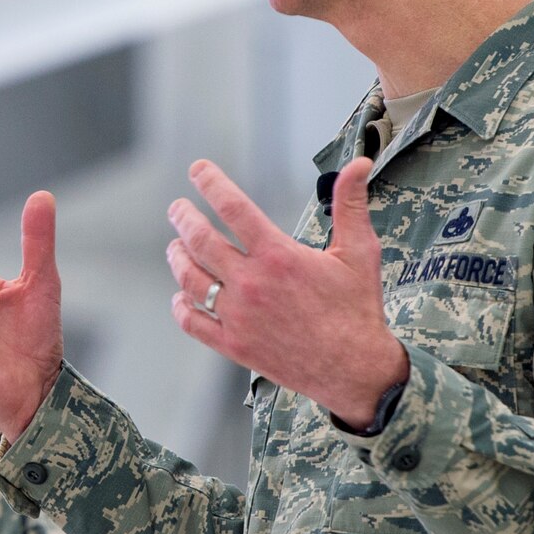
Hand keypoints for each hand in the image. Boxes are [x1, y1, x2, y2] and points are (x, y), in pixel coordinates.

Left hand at [166, 156, 406, 426]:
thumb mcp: (359, 251)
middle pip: (201, 241)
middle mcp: (251, 283)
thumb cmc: (357, 309)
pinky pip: (193, 322)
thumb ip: (351, 204)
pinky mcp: (234, 345)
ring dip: (177, 258)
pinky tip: (180, 295)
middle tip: (177, 208)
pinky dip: (181, 305)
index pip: (233, 208)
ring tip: (174, 246)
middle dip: (183, 218)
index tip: (197, 170)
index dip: (211, 183)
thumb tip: (359, 162)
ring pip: (190, 279)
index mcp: (278, 256)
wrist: (355, 370)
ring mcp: (238, 316)